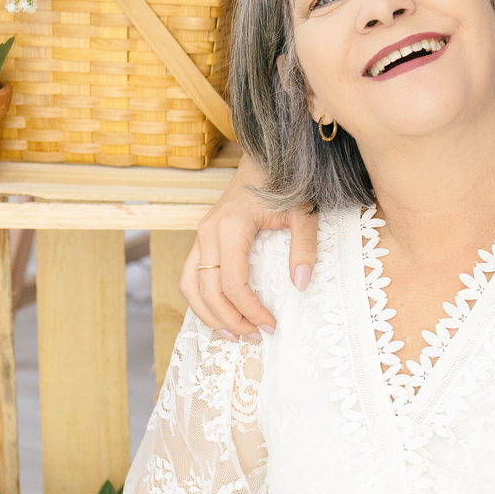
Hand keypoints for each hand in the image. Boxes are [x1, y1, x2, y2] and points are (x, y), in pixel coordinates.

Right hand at [180, 154, 318, 336]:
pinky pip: (191, 274)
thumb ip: (304, 248)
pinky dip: (201, 298)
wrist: (265, 158)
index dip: (249, 310)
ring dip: (208, 313)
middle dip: (229, 319)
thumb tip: (300, 285)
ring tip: (234, 333)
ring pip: (190, 284)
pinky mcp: (202, 237)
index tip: (271, 324)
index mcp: (232, 227)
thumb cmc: (285, 184)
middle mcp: (209, 231)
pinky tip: (221, 313)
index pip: (233, 283)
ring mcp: (201, 233)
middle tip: (256, 336)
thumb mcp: (304, 213)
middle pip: (207, 290)